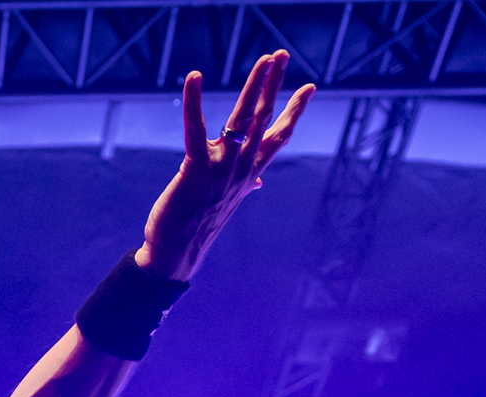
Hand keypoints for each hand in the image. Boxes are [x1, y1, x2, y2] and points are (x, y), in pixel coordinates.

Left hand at [135, 53, 313, 282]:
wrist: (176, 254)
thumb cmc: (197, 226)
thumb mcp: (227, 203)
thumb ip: (245, 186)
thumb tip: (258, 184)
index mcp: (250, 173)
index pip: (279, 136)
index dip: (295, 110)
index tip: (309, 87)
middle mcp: (242, 167)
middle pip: (264, 117)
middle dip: (274, 83)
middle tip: (282, 54)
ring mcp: (222, 167)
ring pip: (243, 118)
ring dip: (255, 85)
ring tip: (264, 59)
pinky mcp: (196, 168)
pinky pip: (196, 128)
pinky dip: (194, 101)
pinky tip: (194, 77)